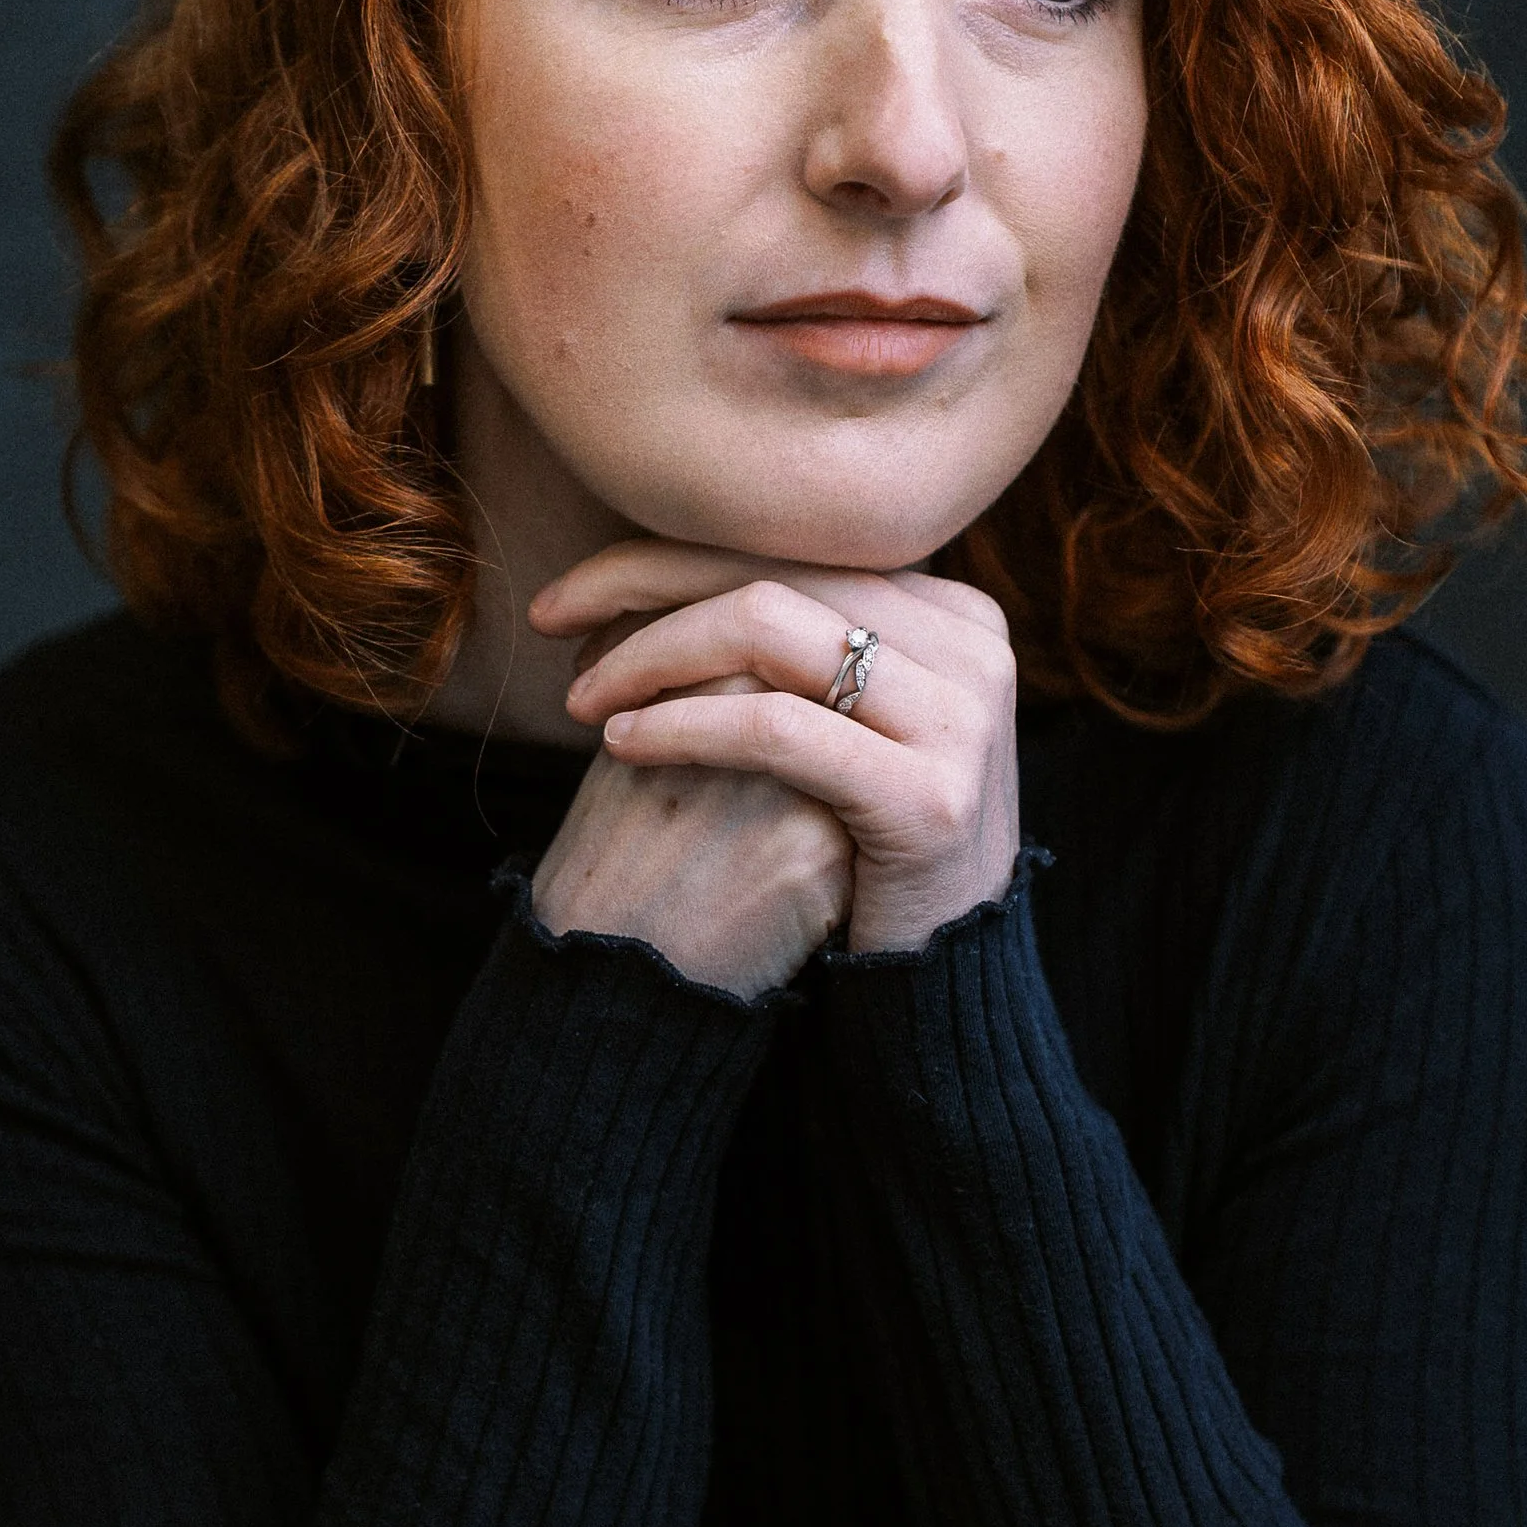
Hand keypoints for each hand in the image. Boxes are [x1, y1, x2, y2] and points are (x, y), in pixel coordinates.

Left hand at [532, 544, 1022, 958]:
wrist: (933, 980)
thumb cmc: (859, 845)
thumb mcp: (848, 723)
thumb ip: (793, 644)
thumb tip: (657, 571)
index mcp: (952, 611)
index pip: (792, 546)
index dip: (671, 557)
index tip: (579, 595)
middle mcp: (973, 646)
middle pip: (775, 574)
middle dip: (643, 586)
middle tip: (553, 620)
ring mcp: (961, 718)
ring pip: (767, 627)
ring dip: (650, 653)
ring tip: (582, 697)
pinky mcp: (929, 796)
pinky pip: (776, 728)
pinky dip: (683, 724)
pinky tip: (619, 743)